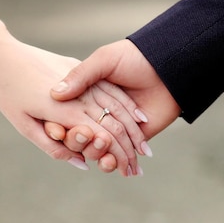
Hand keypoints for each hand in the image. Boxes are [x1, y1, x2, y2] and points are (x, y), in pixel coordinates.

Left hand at [0, 36, 145, 175]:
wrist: (2, 54)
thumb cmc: (7, 93)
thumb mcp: (25, 125)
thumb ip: (52, 147)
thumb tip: (82, 164)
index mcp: (65, 111)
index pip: (102, 137)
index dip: (118, 155)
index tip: (128, 171)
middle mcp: (79, 95)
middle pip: (114, 124)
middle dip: (130, 148)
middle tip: (140, 168)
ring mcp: (83, 79)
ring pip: (117, 106)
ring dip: (134, 129)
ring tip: (145, 148)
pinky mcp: (80, 67)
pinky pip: (110, 87)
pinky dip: (127, 105)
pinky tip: (138, 117)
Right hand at [50, 39, 181, 170]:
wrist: (168, 66)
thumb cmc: (135, 58)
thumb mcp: (104, 60)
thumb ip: (81, 75)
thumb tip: (55, 93)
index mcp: (86, 95)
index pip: (64, 117)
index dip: (58, 127)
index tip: (56, 132)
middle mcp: (97, 113)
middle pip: (79, 137)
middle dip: (79, 143)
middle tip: (86, 139)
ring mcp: (115, 127)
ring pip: (97, 150)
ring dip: (97, 156)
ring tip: (104, 156)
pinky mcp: (132, 139)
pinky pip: (118, 156)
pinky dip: (114, 163)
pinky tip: (116, 164)